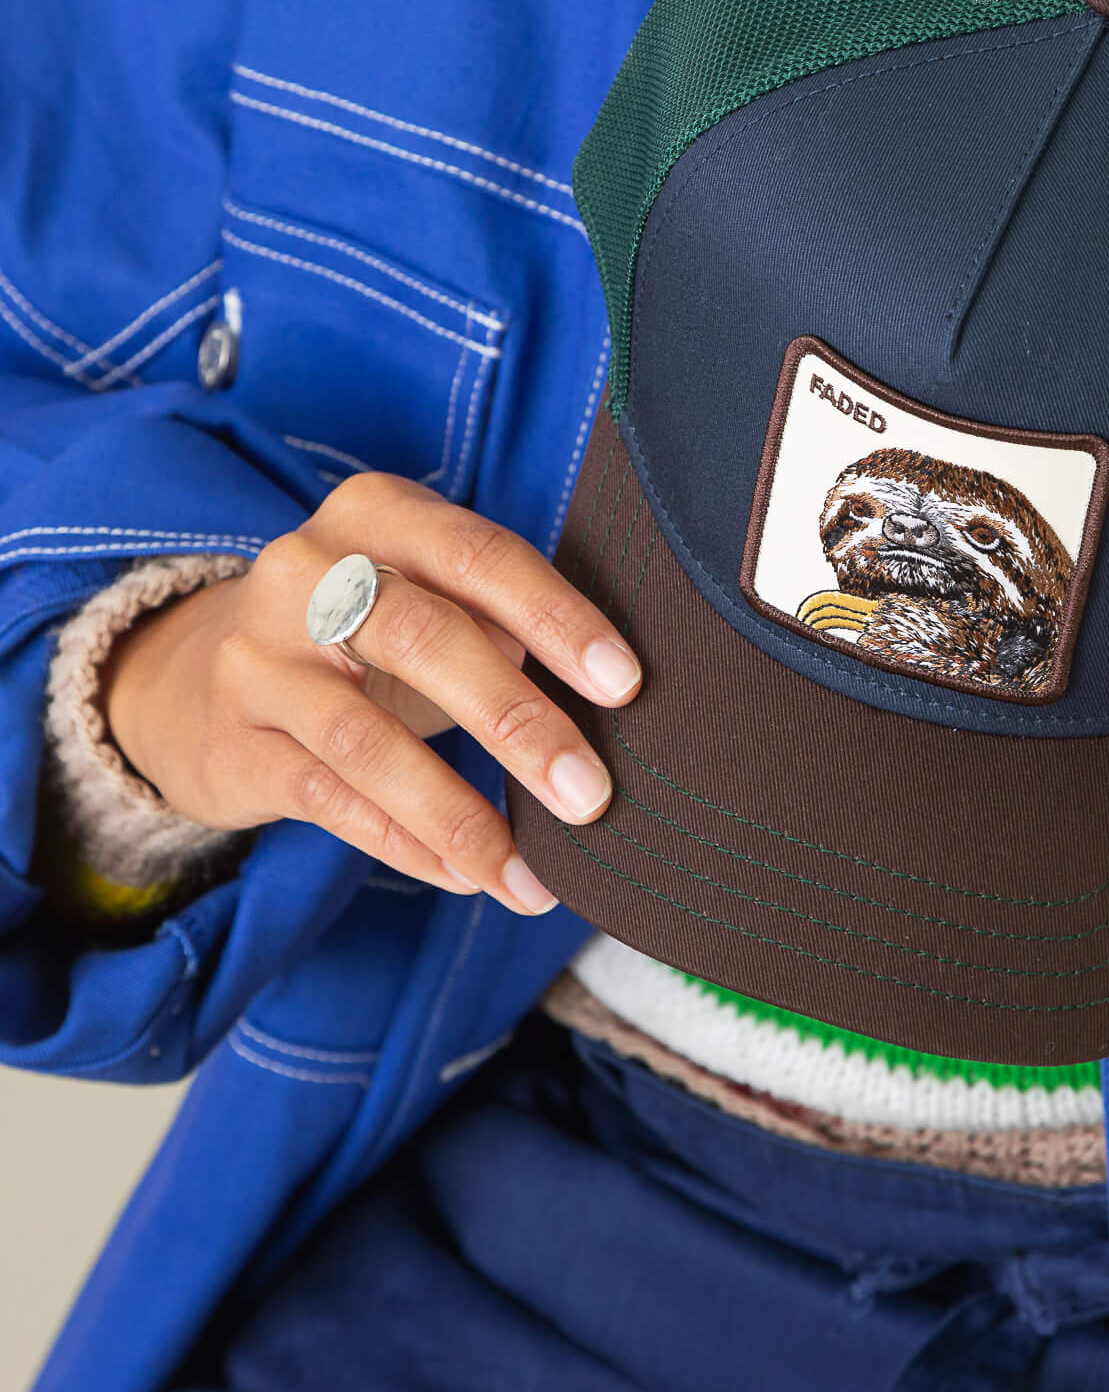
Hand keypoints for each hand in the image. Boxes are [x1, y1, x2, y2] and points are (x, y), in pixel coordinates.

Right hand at [101, 471, 641, 914]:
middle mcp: (307, 574)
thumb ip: (508, 619)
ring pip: (368, 741)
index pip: (480, 556)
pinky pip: (331, 801)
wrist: (201, 677)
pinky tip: (469, 876)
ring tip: (532, 876)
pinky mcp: (233, 745)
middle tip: (589, 794)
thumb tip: (618, 697)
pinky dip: (408, 844)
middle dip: (517, 721)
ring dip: (462, 815)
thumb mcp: (429, 595)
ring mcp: (258, 661)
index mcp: (377, 515)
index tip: (625, 683)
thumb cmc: (367, 633)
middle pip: (423, 639)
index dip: (556, 617)